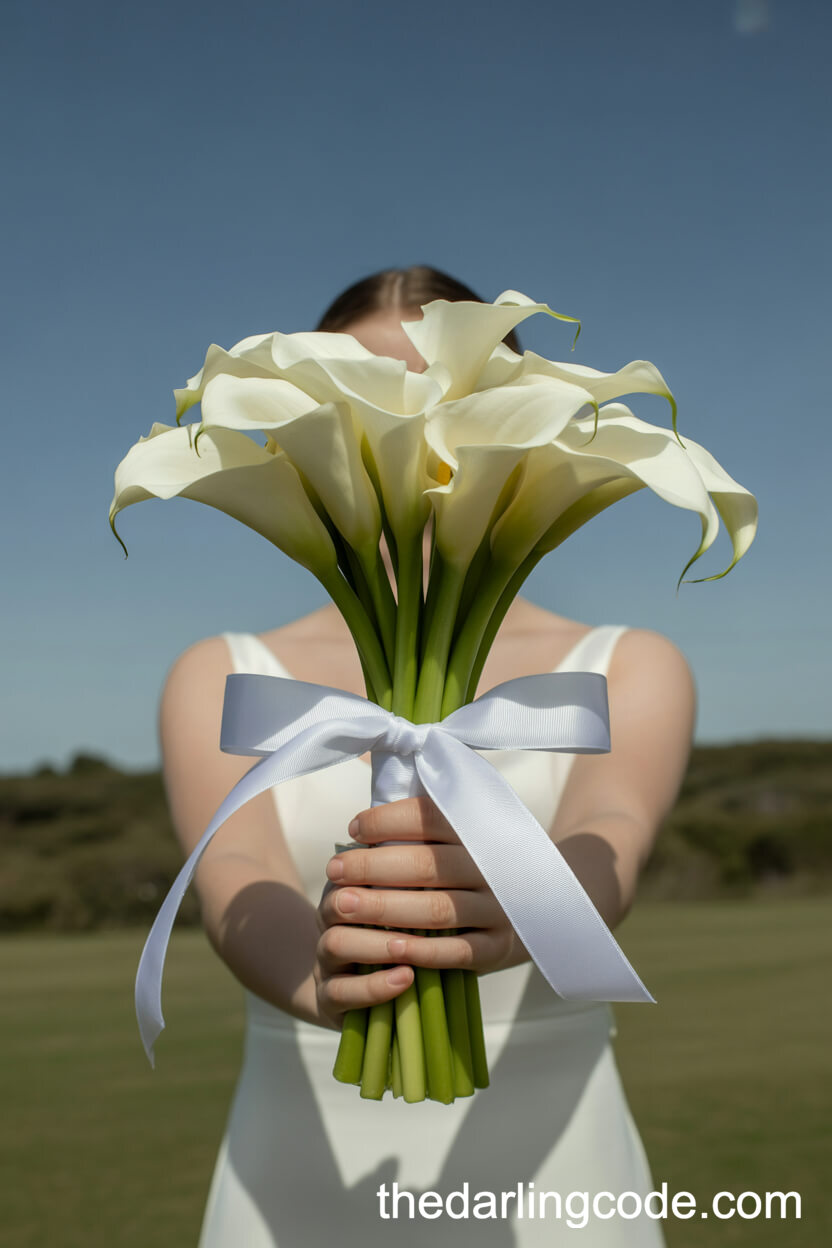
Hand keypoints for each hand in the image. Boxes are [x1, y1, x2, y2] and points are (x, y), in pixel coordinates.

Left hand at [313, 796, 523, 1026]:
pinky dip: (421, 949)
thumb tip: (363, 825)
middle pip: (426, 865)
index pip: (431, 817)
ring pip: (437, 909)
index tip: (354, 830)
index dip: (388, 821)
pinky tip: (388, 946)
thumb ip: (419, 832)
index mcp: (479, 834)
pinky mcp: (496, 948)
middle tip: (333, 870)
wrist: (527, 914)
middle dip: (372, 867)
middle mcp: (491, 869)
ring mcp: (497, 910)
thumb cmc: (468, 874)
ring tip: (342, 905)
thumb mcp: (456, 844)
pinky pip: (458, 951)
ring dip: (384, 908)